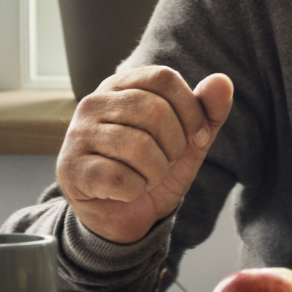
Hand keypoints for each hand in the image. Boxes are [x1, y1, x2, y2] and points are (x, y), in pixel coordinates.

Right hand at [57, 66, 232, 243]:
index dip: (191, 111)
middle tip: (165, 161)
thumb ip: (208, 111)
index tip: (196, 137)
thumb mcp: (190, 139)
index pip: (165, 78)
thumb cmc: (155, 166)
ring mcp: (77, 134)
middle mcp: (94, 102)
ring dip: (156, 171)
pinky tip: (125, 190)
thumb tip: (222, 81)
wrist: (125, 213)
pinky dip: (134, 190)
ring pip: (138, 146)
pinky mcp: (70, 168)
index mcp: (123, 85)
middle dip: (174, 146)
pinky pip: (118, 177)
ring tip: (146, 176)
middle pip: (154, 111)